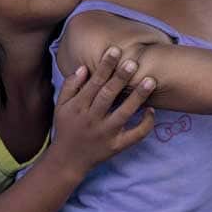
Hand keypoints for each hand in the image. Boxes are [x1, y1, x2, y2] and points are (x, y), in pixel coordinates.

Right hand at [51, 47, 157, 175]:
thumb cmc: (65, 128)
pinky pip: (133, 136)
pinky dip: (144, 125)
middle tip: (134, 62)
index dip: (104, 67)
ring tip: (150, 81)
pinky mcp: (117, 146)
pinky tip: (151, 111)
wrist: (67, 161)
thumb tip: (84, 67)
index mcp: (78, 108)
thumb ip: (70, 86)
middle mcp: (92, 120)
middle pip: (108, 96)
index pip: (93, 83)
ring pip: (123, 114)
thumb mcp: (61, 106)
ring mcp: (106, 134)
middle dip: (121, 78)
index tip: (115, 51)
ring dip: (137, 97)